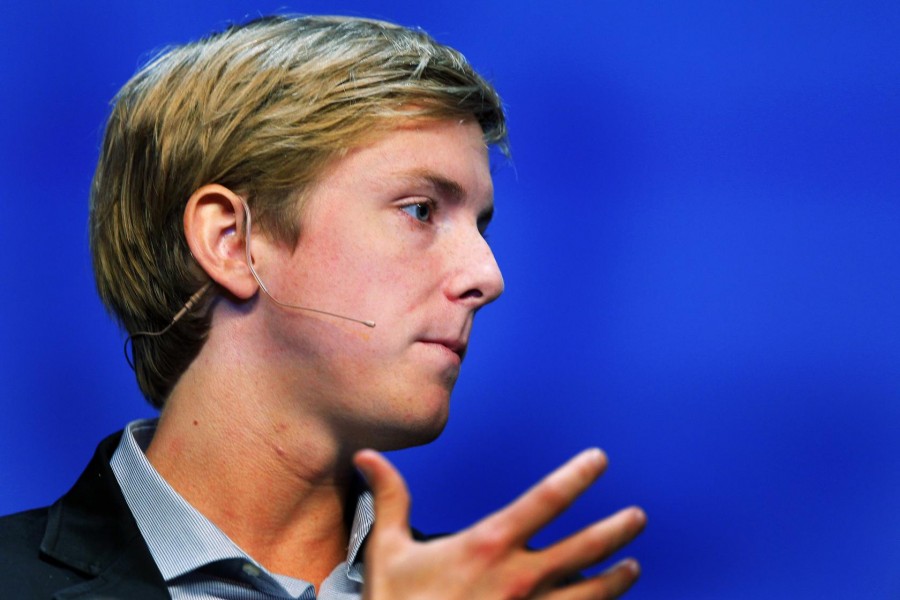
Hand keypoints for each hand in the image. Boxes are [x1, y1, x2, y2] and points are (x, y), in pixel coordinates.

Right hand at [353, 448, 645, 598]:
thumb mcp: (387, 550)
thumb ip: (390, 499)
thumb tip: (368, 457)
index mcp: (487, 545)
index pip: (545, 500)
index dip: (576, 476)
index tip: (599, 460)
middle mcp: (517, 578)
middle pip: (584, 547)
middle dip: (616, 529)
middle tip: (638, 517)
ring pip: (590, 594)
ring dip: (616, 579)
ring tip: (633, 567)